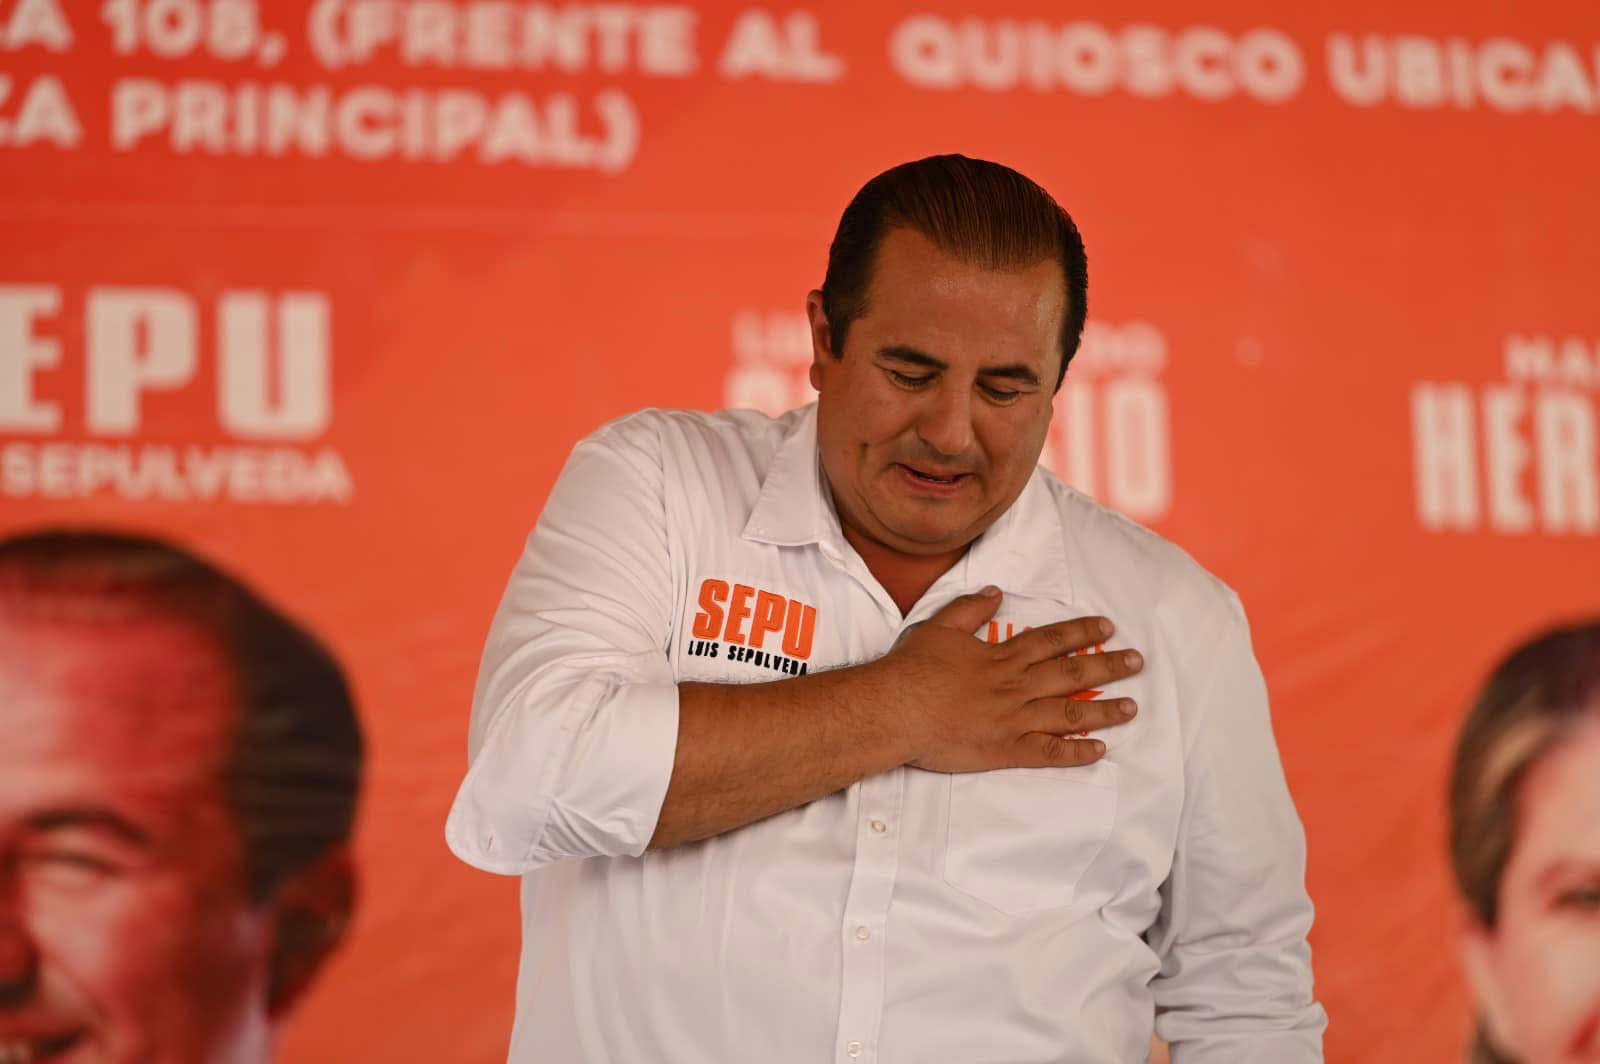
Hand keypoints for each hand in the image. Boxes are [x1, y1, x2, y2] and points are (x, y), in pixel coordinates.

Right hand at [871, 587, 1143, 772]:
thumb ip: (969, 609)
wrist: (897, 708)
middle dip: (1108, 665)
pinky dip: (1076, 751)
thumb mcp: (939, 627)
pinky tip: (1099, 750)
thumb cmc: (913, 668)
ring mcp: (1015, 719)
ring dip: (1104, 709)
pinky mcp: (1006, 749)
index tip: (1107, 627)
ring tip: (1132, 707)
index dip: (1082, 632)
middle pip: (1072, 673)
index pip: (1052, 641)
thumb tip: (995, 592)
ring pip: (1070, 712)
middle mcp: (1017, 685)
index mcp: (1003, 657)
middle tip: (1137, 661)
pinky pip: (1049, 752)